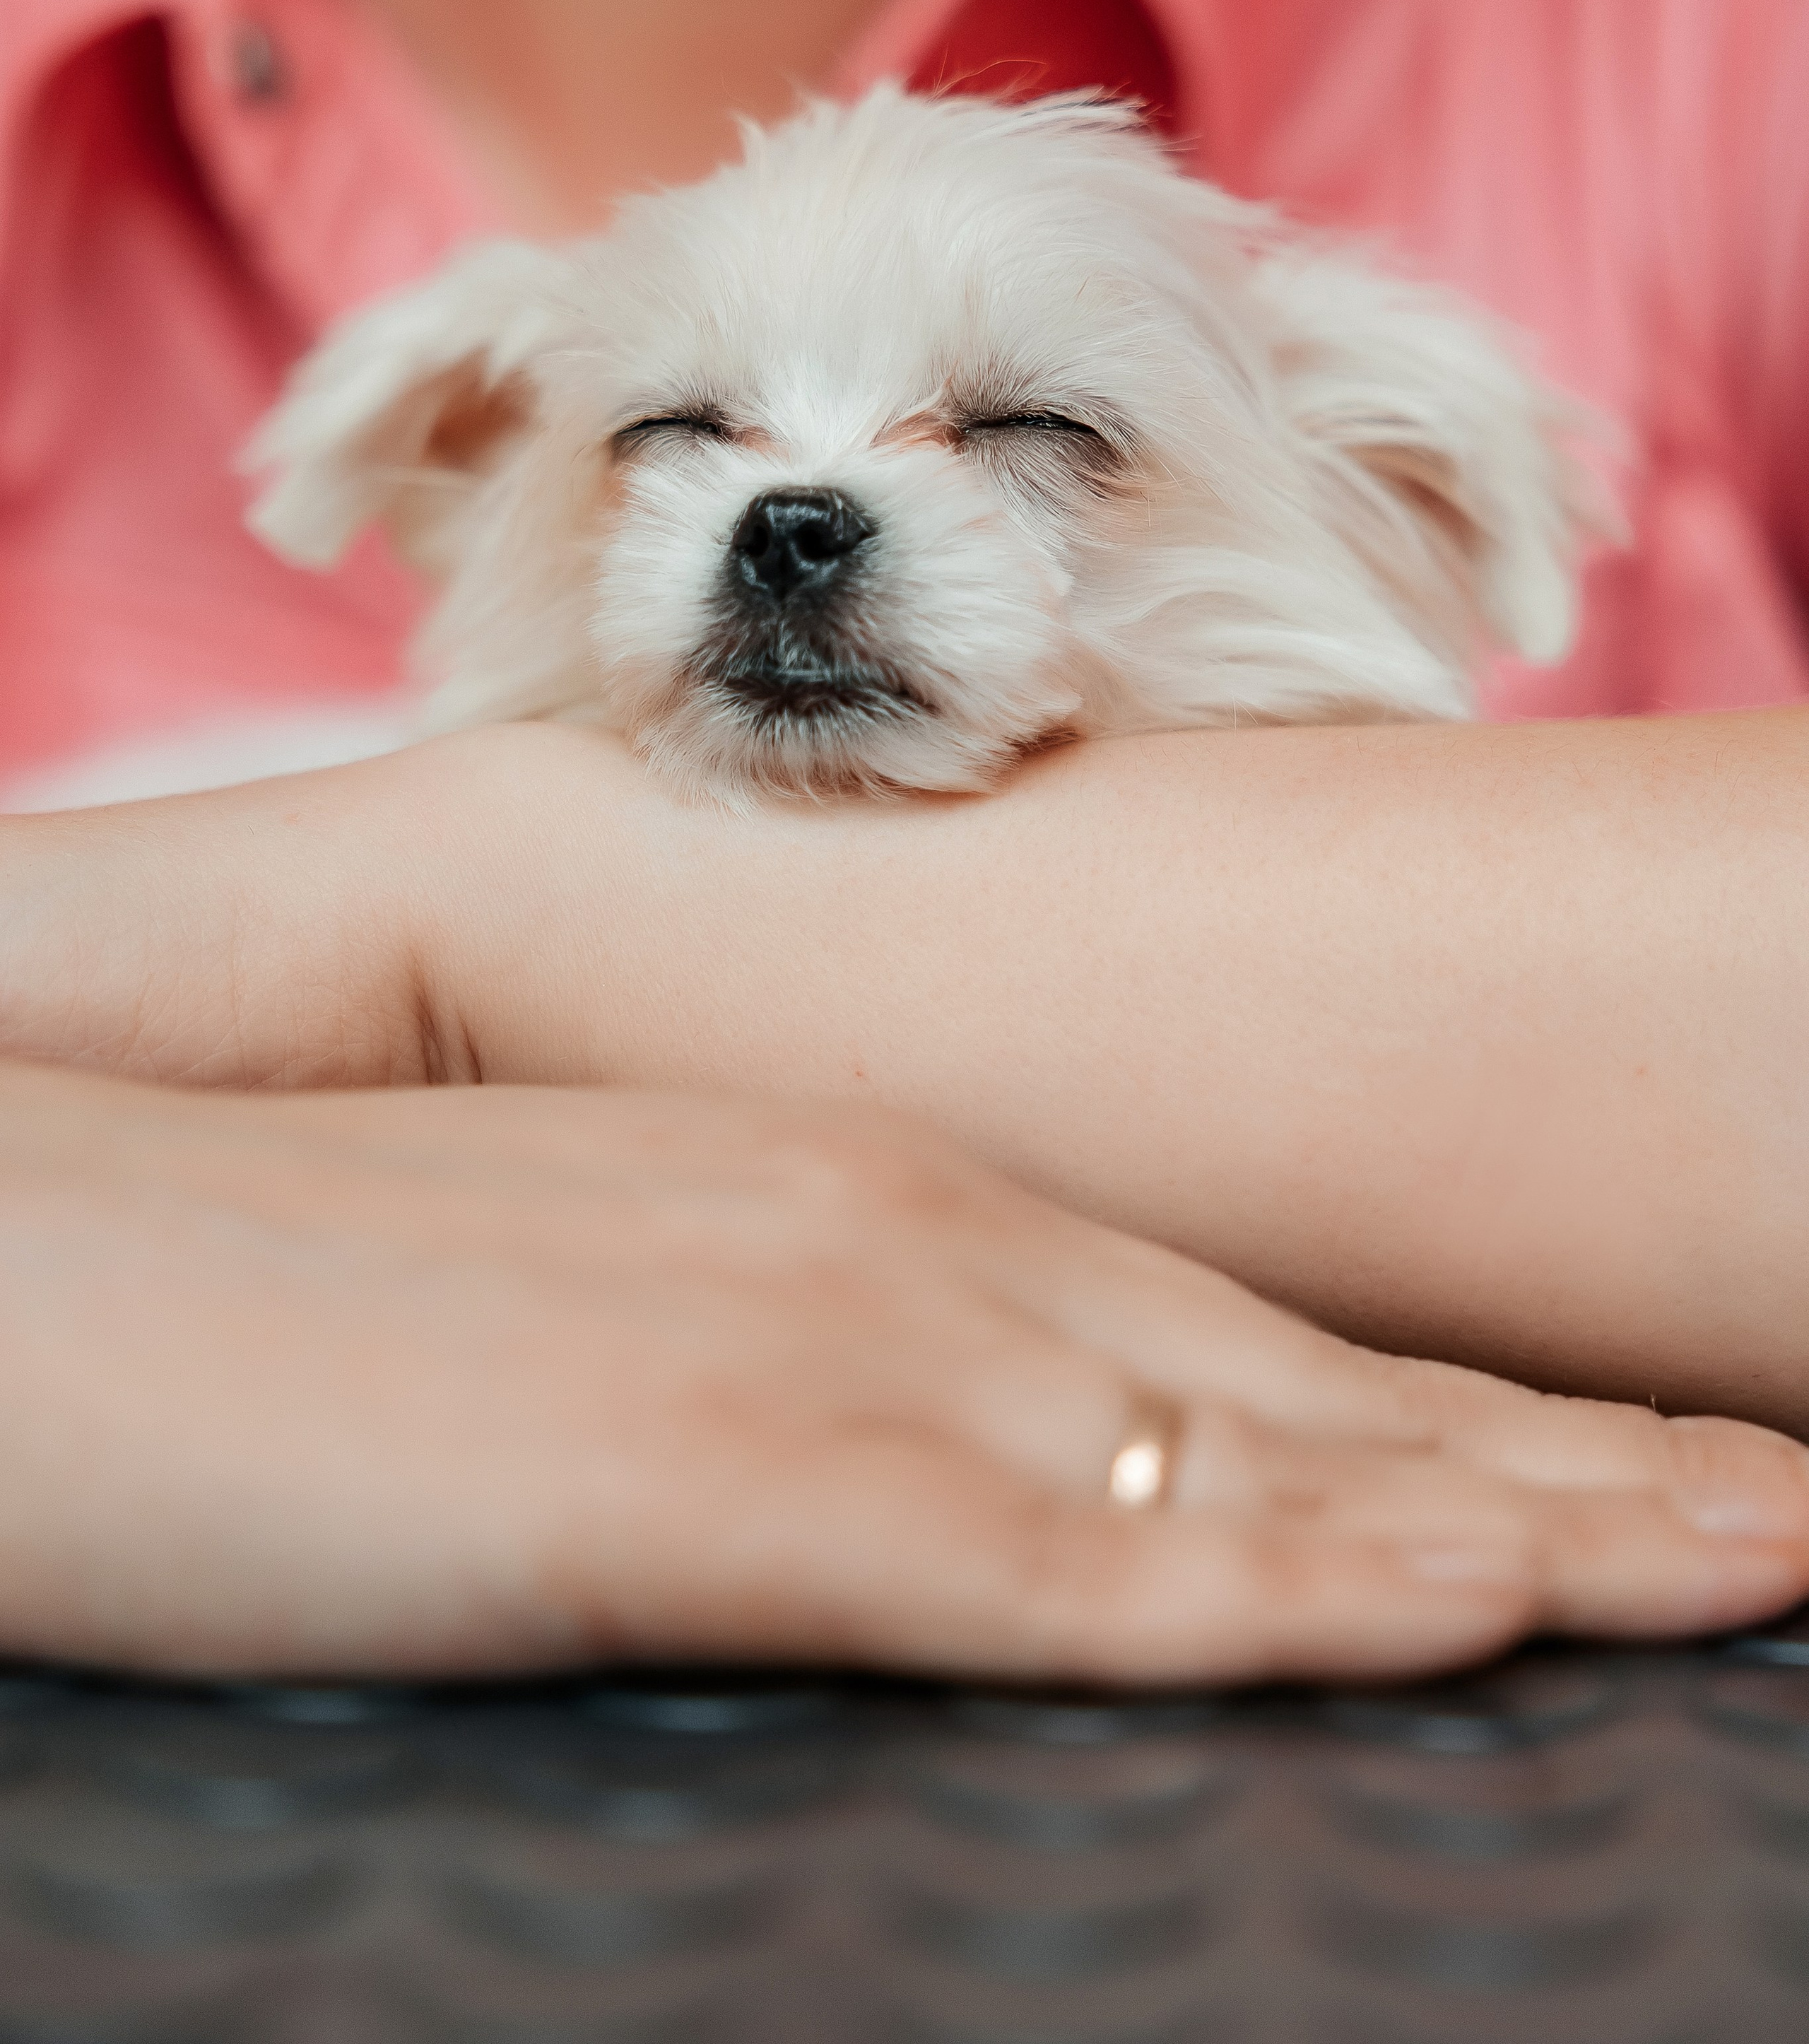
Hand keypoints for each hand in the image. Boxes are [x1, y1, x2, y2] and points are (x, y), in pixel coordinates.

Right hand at [3, 1062, 1805, 1683]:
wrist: (81, 1240)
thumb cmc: (327, 1295)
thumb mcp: (618, 1307)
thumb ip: (803, 1360)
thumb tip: (939, 1464)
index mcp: (874, 1206)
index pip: (1232, 1337)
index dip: (1455, 1414)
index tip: (1629, 1464)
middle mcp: (902, 1252)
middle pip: (1298, 1392)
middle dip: (1561, 1467)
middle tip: (1776, 1513)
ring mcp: (831, 1351)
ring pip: (1239, 1470)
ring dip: (1510, 1528)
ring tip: (1737, 1558)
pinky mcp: (724, 1473)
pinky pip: (1058, 1560)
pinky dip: (1277, 1590)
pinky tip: (1454, 1609)